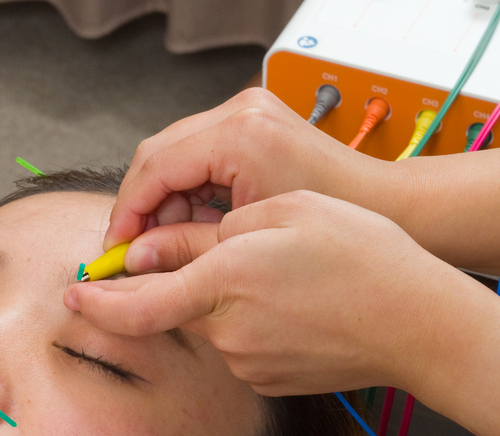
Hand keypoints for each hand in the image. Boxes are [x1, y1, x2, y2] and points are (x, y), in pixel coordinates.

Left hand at [70, 191, 479, 397]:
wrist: (422, 324)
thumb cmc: (362, 255)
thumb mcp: (281, 215)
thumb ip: (202, 238)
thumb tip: (145, 256)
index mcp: (224, 284)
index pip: (135, 305)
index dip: (96, 303)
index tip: (72, 295)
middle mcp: (226, 334)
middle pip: (176, 307)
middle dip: (183, 280)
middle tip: (235, 251)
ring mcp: (247, 365)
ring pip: (211, 323)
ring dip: (227, 298)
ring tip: (293, 274)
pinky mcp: (268, 382)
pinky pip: (240, 344)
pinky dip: (252, 321)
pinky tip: (299, 305)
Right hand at [104, 88, 386, 261]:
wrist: (383, 204)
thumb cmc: (327, 225)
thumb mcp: (244, 239)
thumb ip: (184, 245)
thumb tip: (135, 259)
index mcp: (238, 135)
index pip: (155, 167)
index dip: (128, 211)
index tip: (115, 249)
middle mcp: (239, 112)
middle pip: (158, 154)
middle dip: (140, 204)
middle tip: (131, 248)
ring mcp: (246, 111)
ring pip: (174, 153)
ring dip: (163, 198)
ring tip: (168, 241)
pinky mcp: (252, 121)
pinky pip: (198, 152)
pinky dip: (187, 188)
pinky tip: (194, 222)